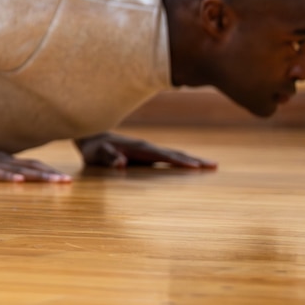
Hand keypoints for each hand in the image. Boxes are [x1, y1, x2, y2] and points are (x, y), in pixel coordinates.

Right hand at [0, 139, 70, 182]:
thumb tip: (17, 174)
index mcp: (0, 159)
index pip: (29, 164)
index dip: (47, 170)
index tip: (66, 179)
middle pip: (26, 166)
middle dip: (47, 174)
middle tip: (67, 181)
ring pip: (13, 170)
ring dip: (34, 176)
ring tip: (51, 181)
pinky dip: (5, 176)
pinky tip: (17, 180)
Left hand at [76, 132, 216, 169]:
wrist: (89, 137)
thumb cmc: (93, 149)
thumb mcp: (97, 155)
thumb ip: (108, 158)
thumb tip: (120, 163)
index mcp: (139, 149)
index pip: (164, 156)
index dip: (180, 162)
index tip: (197, 167)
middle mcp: (147, 147)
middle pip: (175, 153)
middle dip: (195, 160)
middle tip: (215, 166)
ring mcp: (148, 149)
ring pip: (175, 154)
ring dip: (193, 159)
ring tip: (212, 165)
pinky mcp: (147, 153)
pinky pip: (168, 157)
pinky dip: (183, 160)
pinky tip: (191, 166)